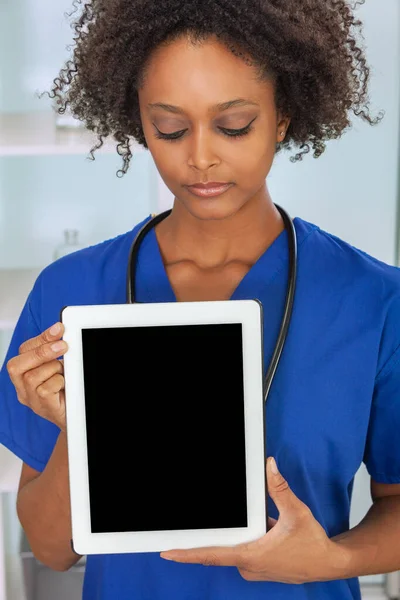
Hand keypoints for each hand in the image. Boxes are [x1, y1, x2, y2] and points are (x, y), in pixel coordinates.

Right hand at [7, 322, 68, 430]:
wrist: (75, 416)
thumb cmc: (65, 390)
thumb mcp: (58, 367)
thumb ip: (55, 352)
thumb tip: (60, 332)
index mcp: (24, 372)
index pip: (24, 350)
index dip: (41, 337)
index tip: (59, 329)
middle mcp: (22, 386)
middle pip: (16, 365)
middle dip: (42, 351)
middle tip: (63, 346)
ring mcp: (29, 399)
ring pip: (33, 377)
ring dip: (54, 369)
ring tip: (64, 372)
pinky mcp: (42, 407)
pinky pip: (45, 390)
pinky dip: (58, 382)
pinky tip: (65, 384)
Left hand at [160, 457, 348, 583]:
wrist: (330, 563)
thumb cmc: (313, 545)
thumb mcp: (295, 512)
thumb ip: (279, 489)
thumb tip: (269, 467)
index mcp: (252, 555)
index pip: (212, 554)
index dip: (188, 553)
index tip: (168, 552)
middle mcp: (250, 565)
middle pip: (220, 548)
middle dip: (209, 535)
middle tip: (186, 526)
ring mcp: (255, 568)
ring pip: (233, 547)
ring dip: (233, 535)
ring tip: (238, 521)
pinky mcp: (261, 566)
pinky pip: (245, 549)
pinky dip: (245, 538)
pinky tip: (260, 527)